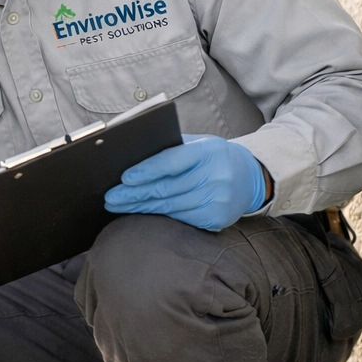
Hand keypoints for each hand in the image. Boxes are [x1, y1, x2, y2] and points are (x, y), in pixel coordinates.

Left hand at [104, 133, 267, 231]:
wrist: (250, 178)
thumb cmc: (213, 157)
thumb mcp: (198, 144)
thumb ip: (171, 147)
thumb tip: (131, 154)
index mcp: (208, 151)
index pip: (172, 161)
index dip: (146, 170)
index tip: (124, 178)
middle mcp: (216, 175)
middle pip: (167, 188)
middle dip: (134, 193)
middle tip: (110, 197)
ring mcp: (218, 199)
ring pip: (170, 206)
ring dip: (140, 207)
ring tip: (117, 206)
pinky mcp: (216, 218)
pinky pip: (180, 218)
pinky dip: (157, 215)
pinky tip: (140, 212)